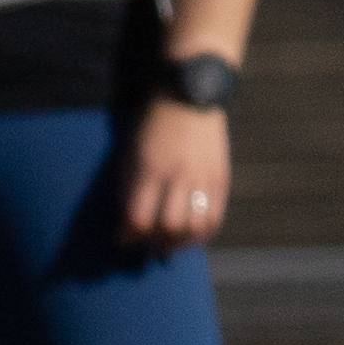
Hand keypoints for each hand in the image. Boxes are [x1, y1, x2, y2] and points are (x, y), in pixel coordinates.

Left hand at [122, 98, 234, 252]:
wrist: (187, 99)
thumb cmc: (149, 131)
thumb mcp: (130, 157)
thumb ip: (128, 191)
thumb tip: (127, 228)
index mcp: (149, 170)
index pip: (138, 218)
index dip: (128, 237)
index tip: (122, 240)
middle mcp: (177, 175)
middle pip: (169, 226)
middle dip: (154, 242)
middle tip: (147, 246)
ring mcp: (202, 176)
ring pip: (195, 225)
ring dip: (180, 243)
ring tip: (169, 245)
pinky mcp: (221, 177)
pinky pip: (215, 215)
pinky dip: (203, 233)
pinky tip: (193, 238)